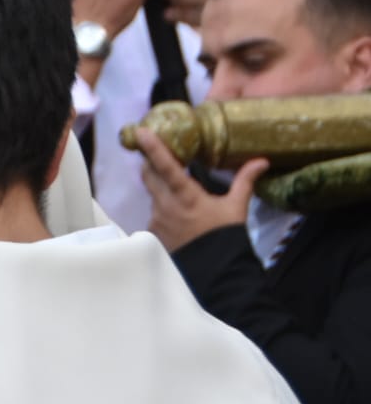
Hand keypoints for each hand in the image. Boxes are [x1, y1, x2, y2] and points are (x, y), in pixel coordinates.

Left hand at [137, 127, 267, 251]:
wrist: (215, 271)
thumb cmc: (225, 236)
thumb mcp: (237, 207)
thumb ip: (245, 181)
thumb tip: (261, 161)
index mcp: (186, 195)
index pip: (166, 166)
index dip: (153, 148)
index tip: (141, 132)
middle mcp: (166, 205)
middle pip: (149, 175)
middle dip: (150, 163)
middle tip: (154, 153)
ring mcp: (156, 218)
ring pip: (152, 194)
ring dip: (159, 188)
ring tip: (174, 189)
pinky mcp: (153, 231)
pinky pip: (153, 212)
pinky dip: (162, 208)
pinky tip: (176, 214)